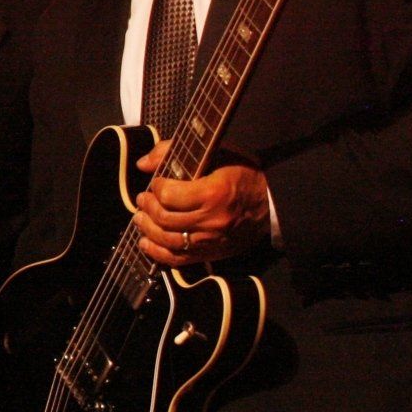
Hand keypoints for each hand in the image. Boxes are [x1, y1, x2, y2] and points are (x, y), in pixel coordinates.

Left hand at [133, 139, 271, 266]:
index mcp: (213, 193)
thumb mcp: (217, 153)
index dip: (156, 188)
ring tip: (140, 218)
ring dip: (147, 229)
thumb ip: (175, 152)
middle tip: (143, 199)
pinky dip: (157, 252)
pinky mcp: (211, 253)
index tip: (156, 182)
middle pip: (164, 218)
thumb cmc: (243, 174)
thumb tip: (143, 163)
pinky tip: (146, 243)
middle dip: (147, 207)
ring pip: (167, 240)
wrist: (271, 203)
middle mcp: (211, 220)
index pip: (168, 195)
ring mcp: (211, 240)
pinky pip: (178, 259)